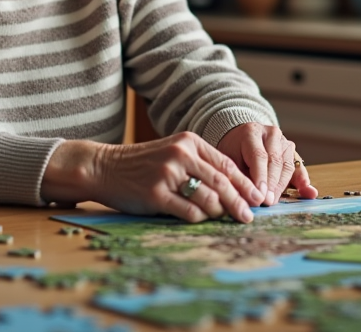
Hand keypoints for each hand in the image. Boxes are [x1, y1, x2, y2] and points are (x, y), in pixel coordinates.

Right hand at [43, 133, 261, 223]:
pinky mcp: (155, 194)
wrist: (103, 167)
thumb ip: (199, 165)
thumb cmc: (142, 164)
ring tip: (223, 218)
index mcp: (189, 142)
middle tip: (249, 216)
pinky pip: (188, 211)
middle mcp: (180, 155)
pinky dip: (198, 218)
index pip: (226, 164)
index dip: (244, 183)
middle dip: (239, 202)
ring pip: (207, 198)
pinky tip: (200, 219)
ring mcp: (167, 174)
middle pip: (221, 182)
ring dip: (219, 212)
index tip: (257, 198)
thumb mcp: (172, 153)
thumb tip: (233, 189)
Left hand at [216, 122, 317, 204]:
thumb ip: (239, 176)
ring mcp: (284, 141)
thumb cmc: (234, 151)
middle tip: (267, 202)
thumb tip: (249, 198)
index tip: (260, 196)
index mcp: (252, 132)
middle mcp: (271, 134)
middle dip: (272, 184)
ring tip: (274, 201)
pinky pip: (298, 167)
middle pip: (275, 161)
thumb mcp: (230, 160)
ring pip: (287, 165)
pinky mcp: (292, 151)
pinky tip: (308, 193)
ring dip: (282, 185)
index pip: (259, 156)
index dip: (261, 177)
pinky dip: (303, 180)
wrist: (242, 137)